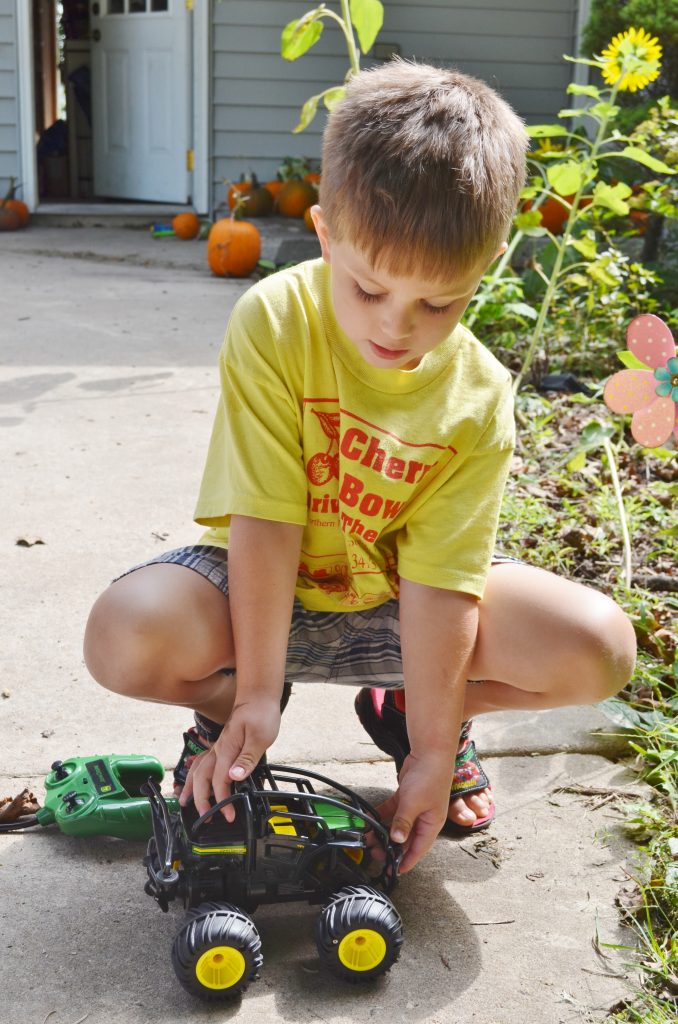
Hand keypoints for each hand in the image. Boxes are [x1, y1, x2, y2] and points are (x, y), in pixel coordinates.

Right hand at [180, 696, 281, 820]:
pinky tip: (193, 777)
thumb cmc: (261, 714)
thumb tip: (234, 777)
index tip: (227, 815)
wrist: (258, 695)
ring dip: (191, 786)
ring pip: (197, 769)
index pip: (220, 781)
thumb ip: (246, 759)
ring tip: (185, 801)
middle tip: (204, 817)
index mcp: (227, 749)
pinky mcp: (221, 744)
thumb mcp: (260, 737)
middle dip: (200, 799)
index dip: (222, 800)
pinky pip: (201, 761)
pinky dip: (194, 772)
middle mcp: (218, 749)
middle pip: (202, 778)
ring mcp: (217, 746)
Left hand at [375, 751, 453, 872]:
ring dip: (384, 832)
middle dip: (391, 847)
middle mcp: (424, 818)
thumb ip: (404, 822)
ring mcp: (415, 807)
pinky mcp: (406, 797)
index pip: (419, 849)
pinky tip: (369, 819)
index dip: (406, 861)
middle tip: (376, 854)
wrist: (430, 753)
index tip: (394, 871)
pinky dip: (381, 815)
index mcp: (432, 824)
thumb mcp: (414, 803)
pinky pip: (392, 810)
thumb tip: (397, 840)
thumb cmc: (430, 778)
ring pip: (397, 826)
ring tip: (369, 839)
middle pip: (406, 839)